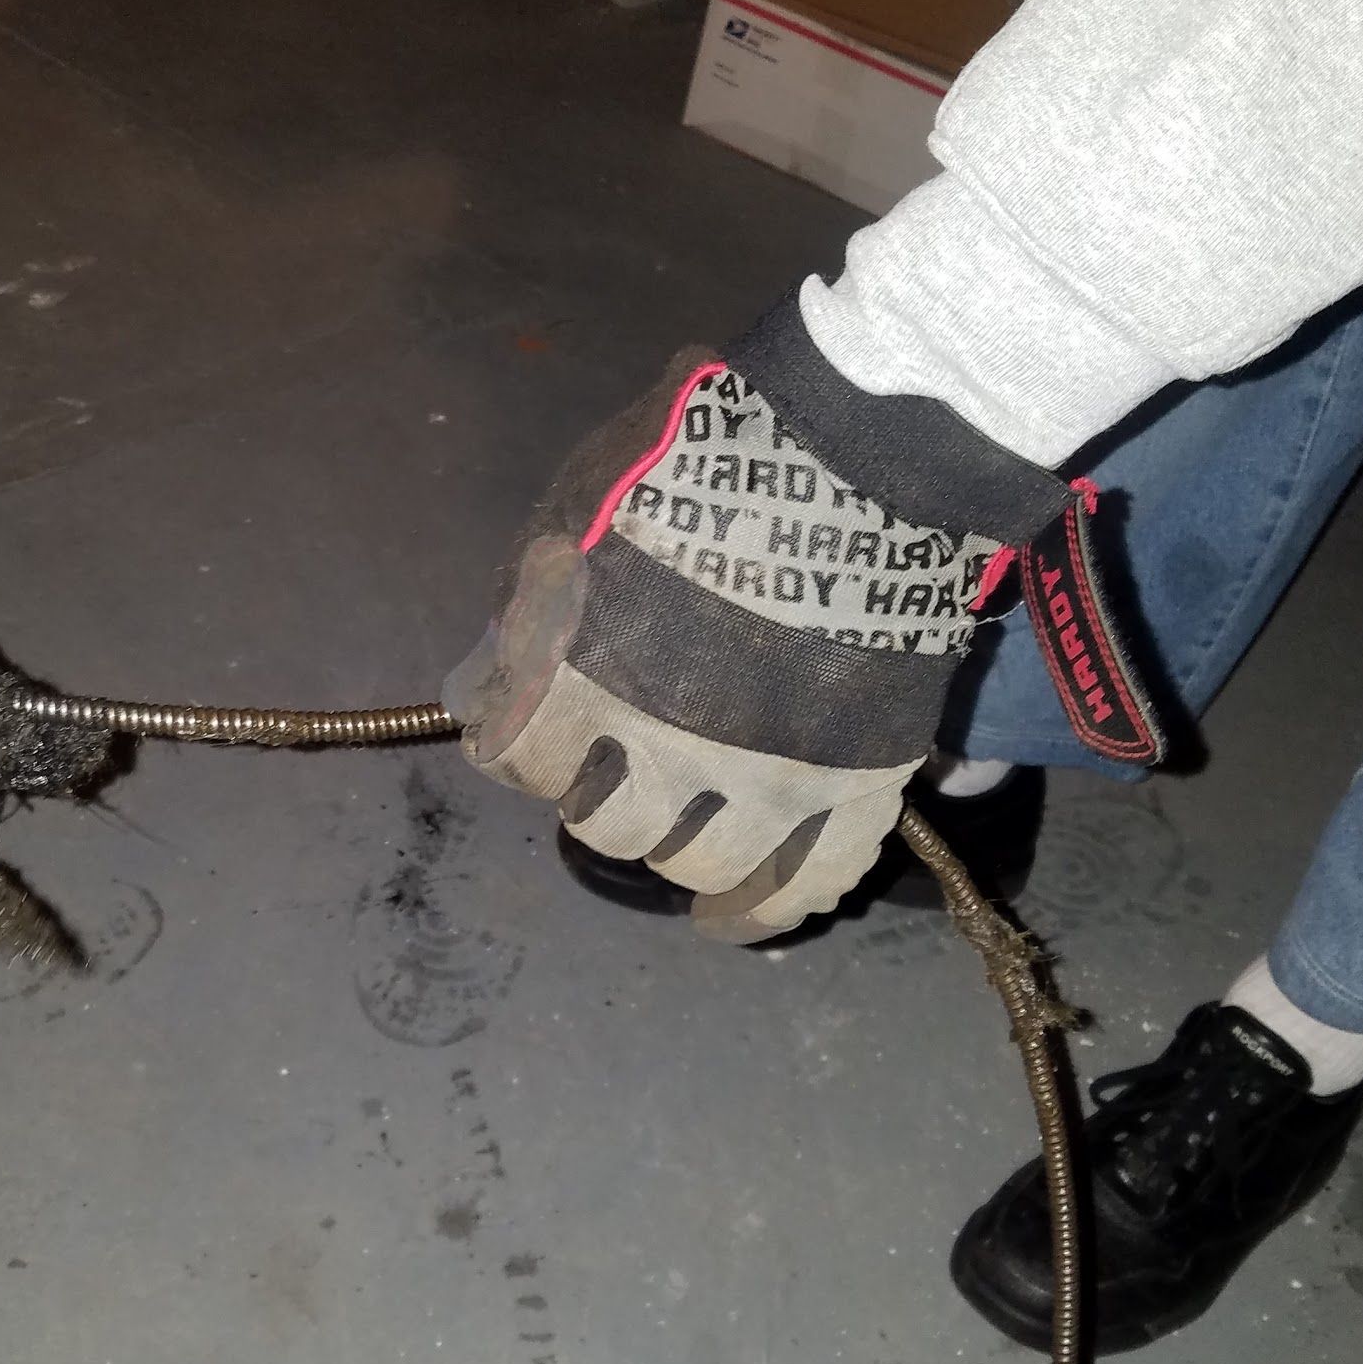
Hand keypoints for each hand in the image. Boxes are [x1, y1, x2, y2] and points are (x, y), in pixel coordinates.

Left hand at [445, 302, 1068, 940]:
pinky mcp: (862, 782)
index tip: (533, 729)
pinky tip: (740, 915)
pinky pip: (809, 882)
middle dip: (602, 800)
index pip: (520, 760)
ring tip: (679, 851)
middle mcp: (674, 748)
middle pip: (609, 826)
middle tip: (618, 775)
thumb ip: (531, 597)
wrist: (873, 448)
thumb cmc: (708, 454)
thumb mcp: (582, 501)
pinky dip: (769, 909)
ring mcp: (775, 775)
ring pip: (703, 866)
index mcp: (593, 679)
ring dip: (677, 855)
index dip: (519, 741)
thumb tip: (490, 680)